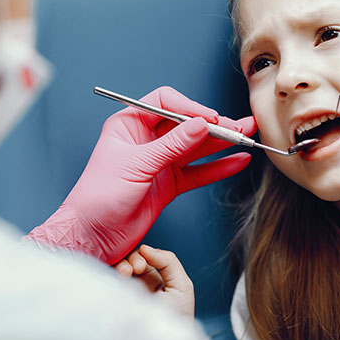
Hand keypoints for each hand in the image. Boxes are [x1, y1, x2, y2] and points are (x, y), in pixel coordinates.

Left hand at [26, 86, 256, 264]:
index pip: (166, 103)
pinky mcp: (169, 185)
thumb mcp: (136, 165)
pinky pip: (198, 172)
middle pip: (187, 125)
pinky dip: (218, 167)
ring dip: (222, 144)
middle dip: (214, 125)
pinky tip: (237, 162)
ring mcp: (159, 163)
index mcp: (129, 124)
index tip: (210, 119)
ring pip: (196, 148)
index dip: (190, 108)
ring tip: (247, 138)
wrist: (91, 236)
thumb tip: (201, 123)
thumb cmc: (98, 197)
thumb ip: (172, 145)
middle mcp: (146, 140)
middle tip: (241, 127)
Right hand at [115, 245, 193, 317]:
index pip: (144, 257)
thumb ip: (169, 261)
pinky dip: (110, 273)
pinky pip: (106, 281)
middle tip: (134, 269)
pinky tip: (116, 278)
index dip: (143, 255)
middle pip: (129, 259)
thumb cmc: (176, 320)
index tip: (142, 265)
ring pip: (117, 267)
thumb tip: (145, 248)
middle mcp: (139, 284)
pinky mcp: (114, 299)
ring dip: (120, 265)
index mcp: (155, 279)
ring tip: (124, 273)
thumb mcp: (182, 286)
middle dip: (131, 259)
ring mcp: (125, 291)